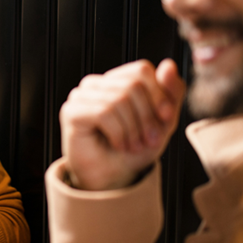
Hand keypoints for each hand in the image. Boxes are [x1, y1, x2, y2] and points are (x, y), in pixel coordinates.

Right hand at [60, 59, 184, 190]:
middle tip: (148, 140)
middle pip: (132, 85)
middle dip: (147, 117)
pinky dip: (118, 133)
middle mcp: (97, 84)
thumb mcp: (162, 122)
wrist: (112, 178)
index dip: (158, 94)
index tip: (165, 118)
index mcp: (117, 81)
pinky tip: (118, 143)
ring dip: (133, 129)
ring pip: (119, 99)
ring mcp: (81, 96)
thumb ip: (170, 94)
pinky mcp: (72, 111)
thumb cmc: (133, 150)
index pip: (141, 70)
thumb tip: (169, 64)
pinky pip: (104, 112)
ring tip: (132, 145)